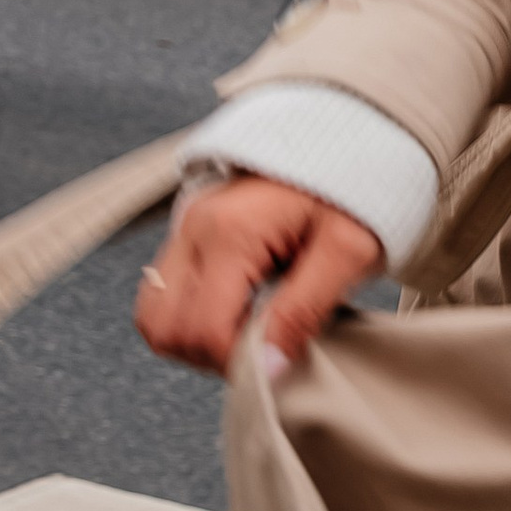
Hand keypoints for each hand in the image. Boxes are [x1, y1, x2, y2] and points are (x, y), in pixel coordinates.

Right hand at [135, 177, 383, 379]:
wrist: (354, 139)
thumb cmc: (357, 195)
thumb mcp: (346, 253)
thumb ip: (302, 312)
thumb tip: (266, 371)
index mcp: (230, 232)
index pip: (203, 329)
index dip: (236, 362)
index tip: (277, 359)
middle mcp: (194, 227)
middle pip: (164, 328)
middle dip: (209, 355)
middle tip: (263, 346)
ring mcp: (184, 227)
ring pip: (153, 315)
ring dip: (193, 339)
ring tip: (249, 330)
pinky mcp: (188, 232)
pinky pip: (163, 293)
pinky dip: (189, 316)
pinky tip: (237, 311)